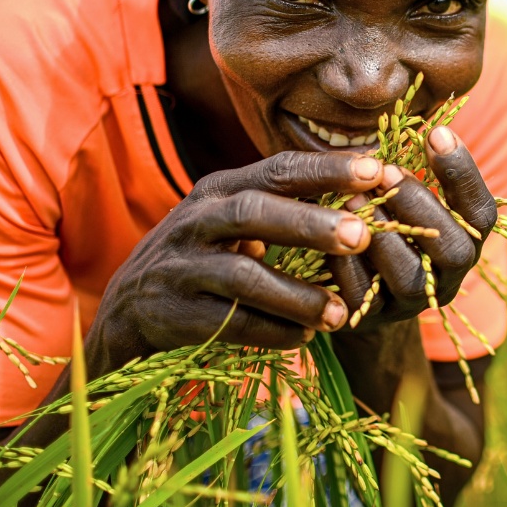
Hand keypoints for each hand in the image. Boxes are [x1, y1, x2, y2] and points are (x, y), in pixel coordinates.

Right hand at [85, 150, 382, 376]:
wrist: (129, 308)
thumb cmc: (205, 254)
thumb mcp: (235, 218)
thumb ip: (287, 201)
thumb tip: (370, 177)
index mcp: (220, 189)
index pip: (277, 169)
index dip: (326, 169)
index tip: (377, 171)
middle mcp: (197, 219)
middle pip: (254, 212)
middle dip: (310, 224)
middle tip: (361, 236)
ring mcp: (182, 266)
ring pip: (242, 275)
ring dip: (296, 295)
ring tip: (340, 313)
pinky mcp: (174, 313)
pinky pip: (229, 322)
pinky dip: (271, 331)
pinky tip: (304, 338)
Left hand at [328, 126, 498, 325]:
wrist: (359, 295)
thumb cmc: (386, 224)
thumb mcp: (407, 198)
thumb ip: (416, 171)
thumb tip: (423, 123)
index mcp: (465, 242)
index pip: (482, 213)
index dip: (463, 173)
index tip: (437, 132)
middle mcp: (447, 277)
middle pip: (454, 249)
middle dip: (420, 205)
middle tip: (387, 170)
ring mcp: (411, 303)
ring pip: (410, 277)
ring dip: (382, 233)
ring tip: (352, 198)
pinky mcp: (371, 320)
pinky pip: (362, 296)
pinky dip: (347, 263)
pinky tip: (329, 233)